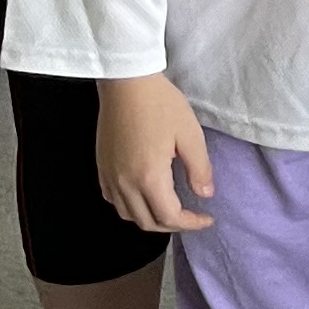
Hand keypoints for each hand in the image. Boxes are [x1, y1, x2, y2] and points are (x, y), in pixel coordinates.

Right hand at [94, 71, 214, 232]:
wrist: (126, 83)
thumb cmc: (161, 104)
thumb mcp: (190, 134)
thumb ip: (199, 168)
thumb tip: (205, 194)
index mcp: (149, 177)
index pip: (169, 216)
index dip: (191, 223)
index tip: (207, 218)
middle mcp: (124, 183)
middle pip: (147, 222)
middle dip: (172, 226)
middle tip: (192, 217)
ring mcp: (109, 176)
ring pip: (128, 215)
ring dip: (151, 219)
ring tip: (171, 210)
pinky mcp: (101, 167)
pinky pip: (114, 200)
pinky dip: (131, 207)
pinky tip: (145, 197)